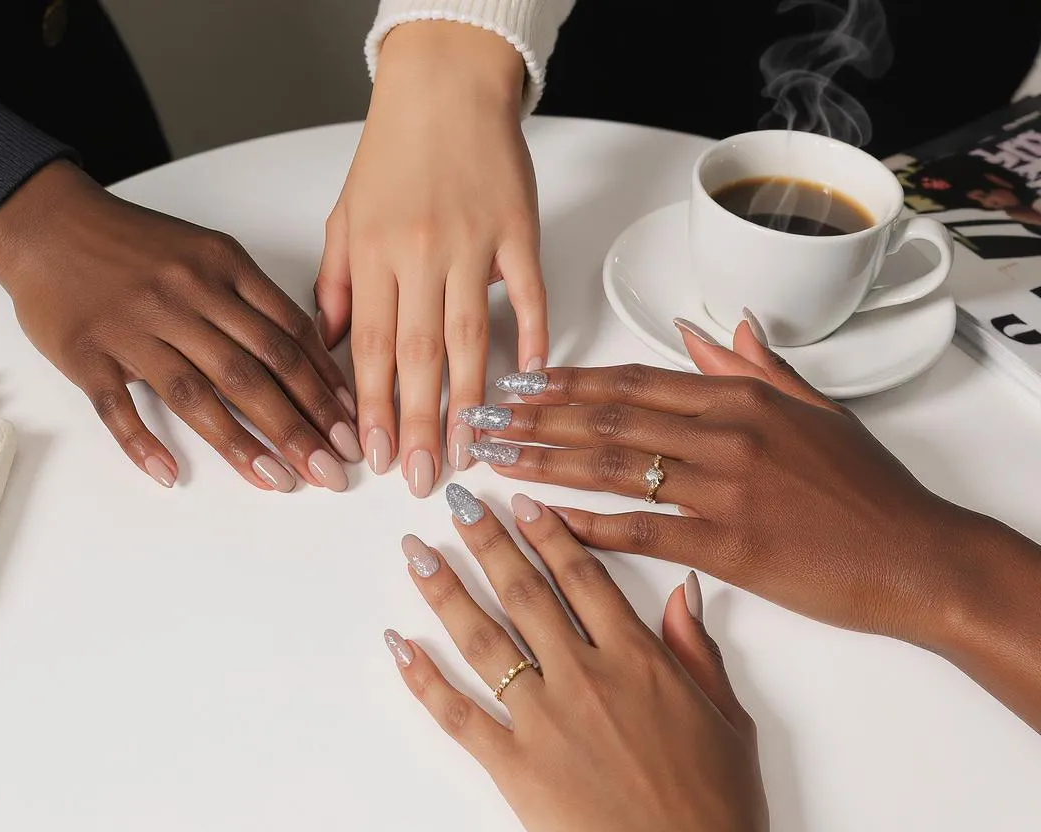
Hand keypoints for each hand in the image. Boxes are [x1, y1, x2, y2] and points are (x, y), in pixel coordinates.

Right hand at [0, 161, 360, 491]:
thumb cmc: (136, 244)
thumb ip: (255, 298)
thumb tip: (313, 351)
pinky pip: (117, 406)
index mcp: (220, 267)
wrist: (47, 222)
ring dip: (243, 444)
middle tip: (334, 470)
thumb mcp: (206, 250)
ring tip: (282, 482)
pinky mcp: (86, 353)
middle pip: (254, 370)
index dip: (323, 385)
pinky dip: (143, 442)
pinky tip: (170, 474)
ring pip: (197, 393)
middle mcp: (183, 296)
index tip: (351, 427)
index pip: (287, 334)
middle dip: (301, 426)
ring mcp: (133, 326)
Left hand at [317, 21, 546, 495]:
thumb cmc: (392, 152)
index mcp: (373, 253)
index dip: (371, 408)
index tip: (373, 457)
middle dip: (417, 424)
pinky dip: (534, 336)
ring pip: (470, 337)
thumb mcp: (344, 215)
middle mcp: (420, 253)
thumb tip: (331, 348)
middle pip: (417, 355)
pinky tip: (531, 379)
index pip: (369, 346)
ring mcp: (474, 243)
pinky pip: (529, 293)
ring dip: (467, 401)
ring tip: (468, 451)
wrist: (444, 86)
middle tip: (421, 478)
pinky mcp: (519, 231)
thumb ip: (335, 283)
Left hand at [384, 486, 767, 831]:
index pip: (583, 577)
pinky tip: (400, 645)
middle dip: (487, 542)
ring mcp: (544, 721)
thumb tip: (684, 589)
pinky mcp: (515, 767)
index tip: (521, 503)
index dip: (548, 533)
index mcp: (640, 661)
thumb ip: (698, 650)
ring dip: (445, 591)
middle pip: (525, 593)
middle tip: (459, 502)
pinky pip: (458, 715)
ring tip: (416, 554)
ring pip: (484, 640)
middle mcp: (585, 678)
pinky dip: (423, 680)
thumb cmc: (716, 807)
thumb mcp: (729, 720)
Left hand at [455, 314, 982, 644]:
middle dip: (536, 415)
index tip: (520, 380)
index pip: (633, 382)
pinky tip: (541, 518)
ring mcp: (722, 490)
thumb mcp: (815, 410)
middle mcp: (724, 435)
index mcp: (740, 399)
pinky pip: (639, 528)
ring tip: (493, 456)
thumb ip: (757, 369)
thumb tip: (712, 331)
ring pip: (611, 466)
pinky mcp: (726, 546)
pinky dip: (585, 523)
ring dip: (543, 460)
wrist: (917, 556)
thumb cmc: (867, 490)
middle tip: (483, 414)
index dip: (568, 380)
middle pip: (607, 417)